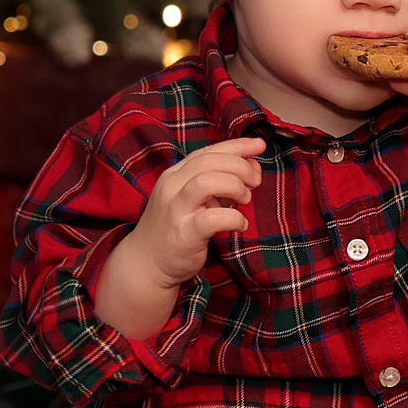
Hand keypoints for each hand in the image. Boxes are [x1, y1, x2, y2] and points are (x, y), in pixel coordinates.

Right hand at [93, 137, 261, 336]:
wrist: (147, 262)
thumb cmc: (177, 228)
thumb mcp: (195, 199)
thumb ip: (220, 181)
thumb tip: (252, 167)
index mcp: (175, 174)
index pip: (208, 151)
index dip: (237, 146)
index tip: (259, 145)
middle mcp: (171, 187)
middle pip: (209, 161)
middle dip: (239, 166)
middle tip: (255, 180)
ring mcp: (175, 210)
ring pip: (206, 182)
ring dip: (235, 186)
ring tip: (245, 199)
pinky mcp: (183, 233)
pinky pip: (213, 218)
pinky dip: (234, 218)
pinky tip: (240, 224)